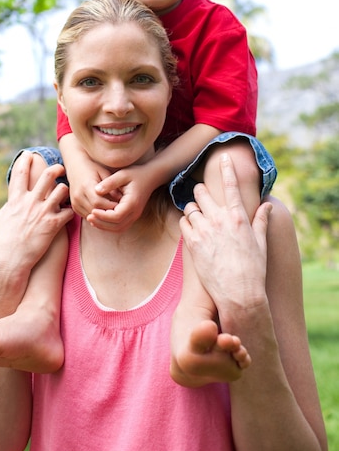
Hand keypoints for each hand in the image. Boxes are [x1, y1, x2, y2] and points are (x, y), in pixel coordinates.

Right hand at [0, 152, 73, 272]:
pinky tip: (71, 212)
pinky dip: (71, 211)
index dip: (25, 161)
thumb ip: (7, 210)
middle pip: (47, 176)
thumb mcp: (0, 222)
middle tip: (60, 168)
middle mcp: (29, 203)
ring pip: (61, 190)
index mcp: (15, 200)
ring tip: (66, 193)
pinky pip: (68, 212)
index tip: (30, 154)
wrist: (8, 262)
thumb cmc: (1, 245)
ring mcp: (42, 213)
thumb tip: (8, 206)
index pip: (21, 174)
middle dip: (55, 169)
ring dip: (65, 190)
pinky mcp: (52, 226)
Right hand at [67, 156, 119, 217]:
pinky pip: (86, 215)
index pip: (98, 202)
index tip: (121, 206)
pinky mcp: (74, 206)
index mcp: (86, 186)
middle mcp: (78, 195)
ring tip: (113, 213)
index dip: (110, 206)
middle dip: (107, 213)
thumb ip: (111, 185)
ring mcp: (74, 202)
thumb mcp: (104, 172)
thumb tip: (121, 198)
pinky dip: (96, 216)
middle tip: (119, 211)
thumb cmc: (93, 167)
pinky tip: (104, 212)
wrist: (75, 165)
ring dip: (102, 216)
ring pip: (90, 215)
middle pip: (94, 210)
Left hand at [87, 165, 152, 231]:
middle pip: (117, 226)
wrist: (150, 177)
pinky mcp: (132, 216)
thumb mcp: (122, 174)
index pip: (117, 216)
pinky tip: (100, 220)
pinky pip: (121, 226)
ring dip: (105, 227)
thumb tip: (96, 190)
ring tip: (92, 220)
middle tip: (88, 217)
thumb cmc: (135, 174)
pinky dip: (110, 226)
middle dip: (102, 223)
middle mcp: (135, 212)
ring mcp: (135, 216)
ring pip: (119, 228)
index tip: (92, 210)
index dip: (103, 216)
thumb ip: (109, 182)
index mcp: (132, 203)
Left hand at [180, 153, 271, 313]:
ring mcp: (204, 230)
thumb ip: (261, 220)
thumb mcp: (261, 243)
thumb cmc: (253, 269)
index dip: (227, 168)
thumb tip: (267, 205)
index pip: (231, 185)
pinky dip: (186, 223)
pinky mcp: (192, 243)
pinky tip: (192, 230)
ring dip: (193, 209)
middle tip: (202, 198)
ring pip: (189, 207)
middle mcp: (219, 219)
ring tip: (198, 218)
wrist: (239, 294)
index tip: (223, 156)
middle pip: (201, 192)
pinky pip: (183, 223)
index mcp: (238, 216)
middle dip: (201, 192)